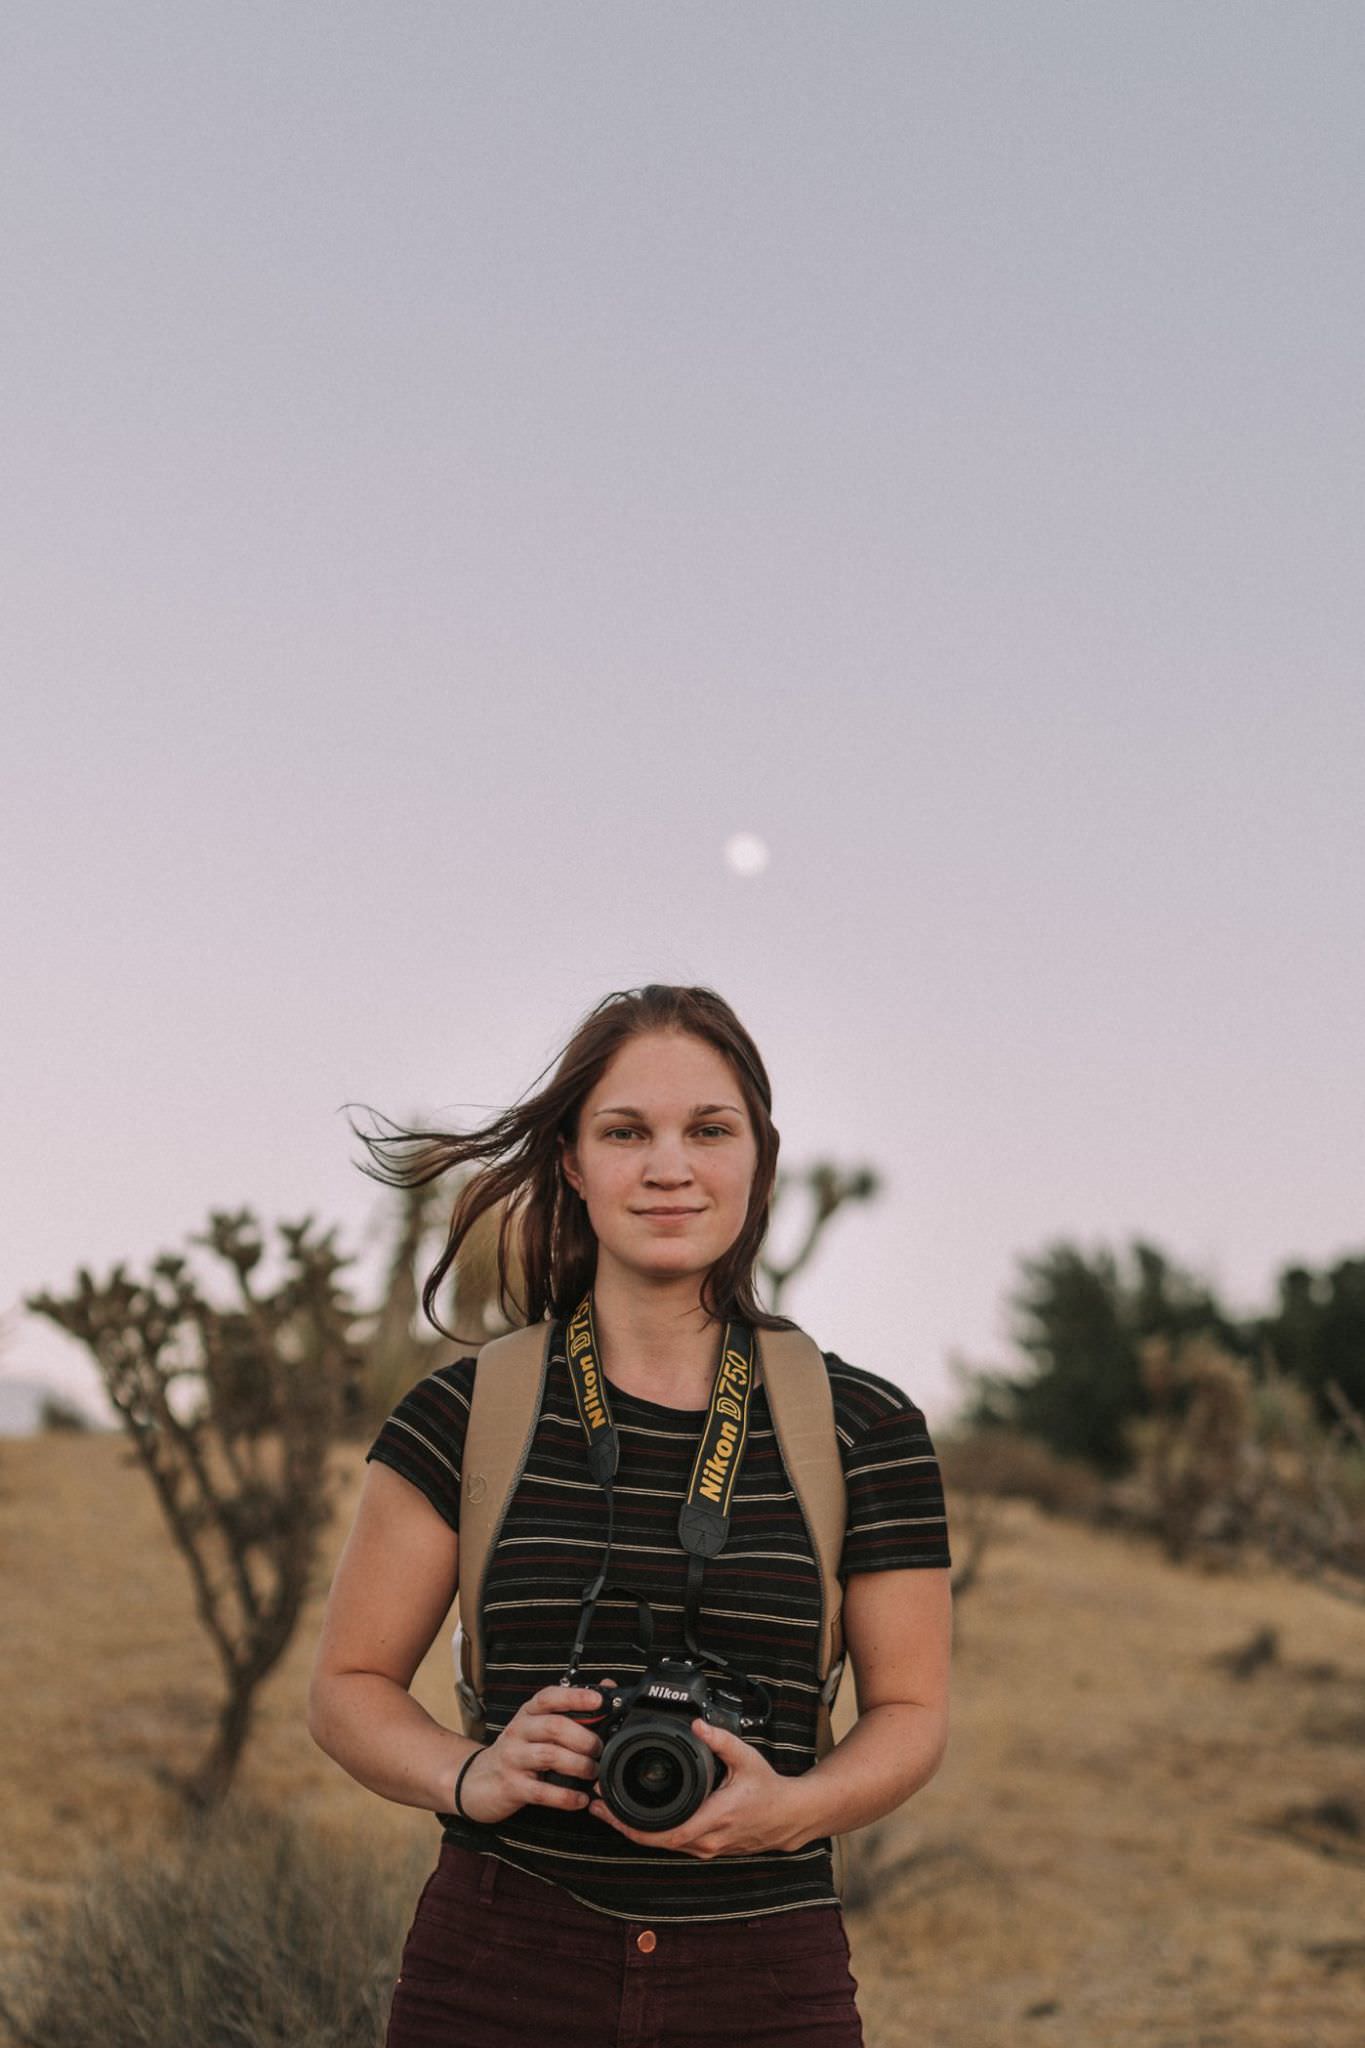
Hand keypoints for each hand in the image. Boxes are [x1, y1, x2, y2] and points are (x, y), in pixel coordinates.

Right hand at [456, 1684, 604, 1825]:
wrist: (476, 1781)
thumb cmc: (517, 1750)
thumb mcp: (537, 1725)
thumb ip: (570, 1709)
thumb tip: (607, 1687)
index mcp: (528, 1713)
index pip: (549, 1697)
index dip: (575, 1696)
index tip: (599, 1700)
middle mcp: (519, 1731)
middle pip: (554, 1726)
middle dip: (583, 1738)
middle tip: (599, 1749)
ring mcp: (513, 1759)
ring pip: (549, 1756)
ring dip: (578, 1765)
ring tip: (592, 1772)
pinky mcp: (512, 1787)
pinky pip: (542, 1791)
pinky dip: (565, 1796)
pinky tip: (580, 1799)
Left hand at [588, 1720, 813, 1858]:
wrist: (788, 1816)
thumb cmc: (768, 1788)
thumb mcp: (746, 1758)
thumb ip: (721, 1740)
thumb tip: (698, 1723)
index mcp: (715, 1818)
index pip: (666, 1833)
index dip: (633, 1826)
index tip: (611, 1809)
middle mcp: (708, 1840)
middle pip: (656, 1842)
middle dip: (623, 1825)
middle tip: (598, 1805)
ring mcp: (707, 1848)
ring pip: (663, 1846)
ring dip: (635, 1830)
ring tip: (609, 1810)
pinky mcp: (707, 1849)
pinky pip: (673, 1844)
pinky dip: (652, 1833)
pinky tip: (636, 1819)